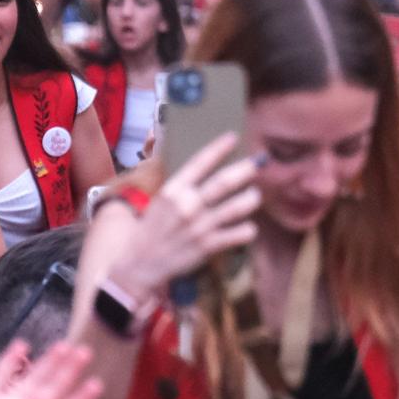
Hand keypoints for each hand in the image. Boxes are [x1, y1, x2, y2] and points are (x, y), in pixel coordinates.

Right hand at [105, 133, 260, 294]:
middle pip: (224, 182)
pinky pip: (239, 234)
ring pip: (237, 207)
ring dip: (251, 198)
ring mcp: (199, 226)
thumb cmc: (152, 227)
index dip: (218, 148)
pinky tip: (248, 227)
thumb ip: (180, 184)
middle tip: (258, 163)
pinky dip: (248, 229)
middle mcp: (187, 205)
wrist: (141, 262)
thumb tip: (202, 165)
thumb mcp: (159, 199)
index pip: (199, 162)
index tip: (233, 137)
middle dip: (245, 170)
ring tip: (254, 195)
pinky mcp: (208, 246)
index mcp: (173, 190)